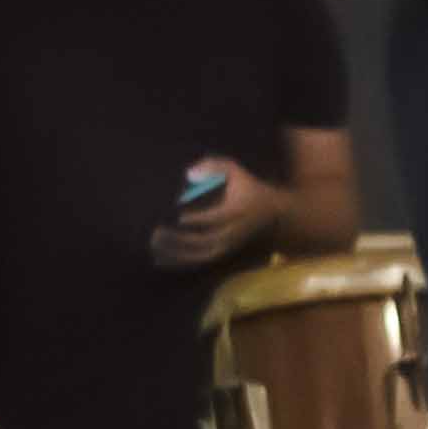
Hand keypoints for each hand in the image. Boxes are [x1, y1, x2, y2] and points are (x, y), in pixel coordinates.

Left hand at [152, 157, 282, 269]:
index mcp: (235, 212)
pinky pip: (198, 261)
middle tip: (156, 232)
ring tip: (153, 245)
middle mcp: (231, 233)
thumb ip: (214, 166)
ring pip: (199, 255)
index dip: (199, 219)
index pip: (216, 218)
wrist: (274, 214)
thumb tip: (189, 174)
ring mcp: (227, 246)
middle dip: (179, 239)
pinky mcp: (222, 253)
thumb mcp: (236, 172)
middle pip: (204, 241)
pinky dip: (179, 262)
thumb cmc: (248, 189)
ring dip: (175, 253)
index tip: (179, 216)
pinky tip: (159, 260)